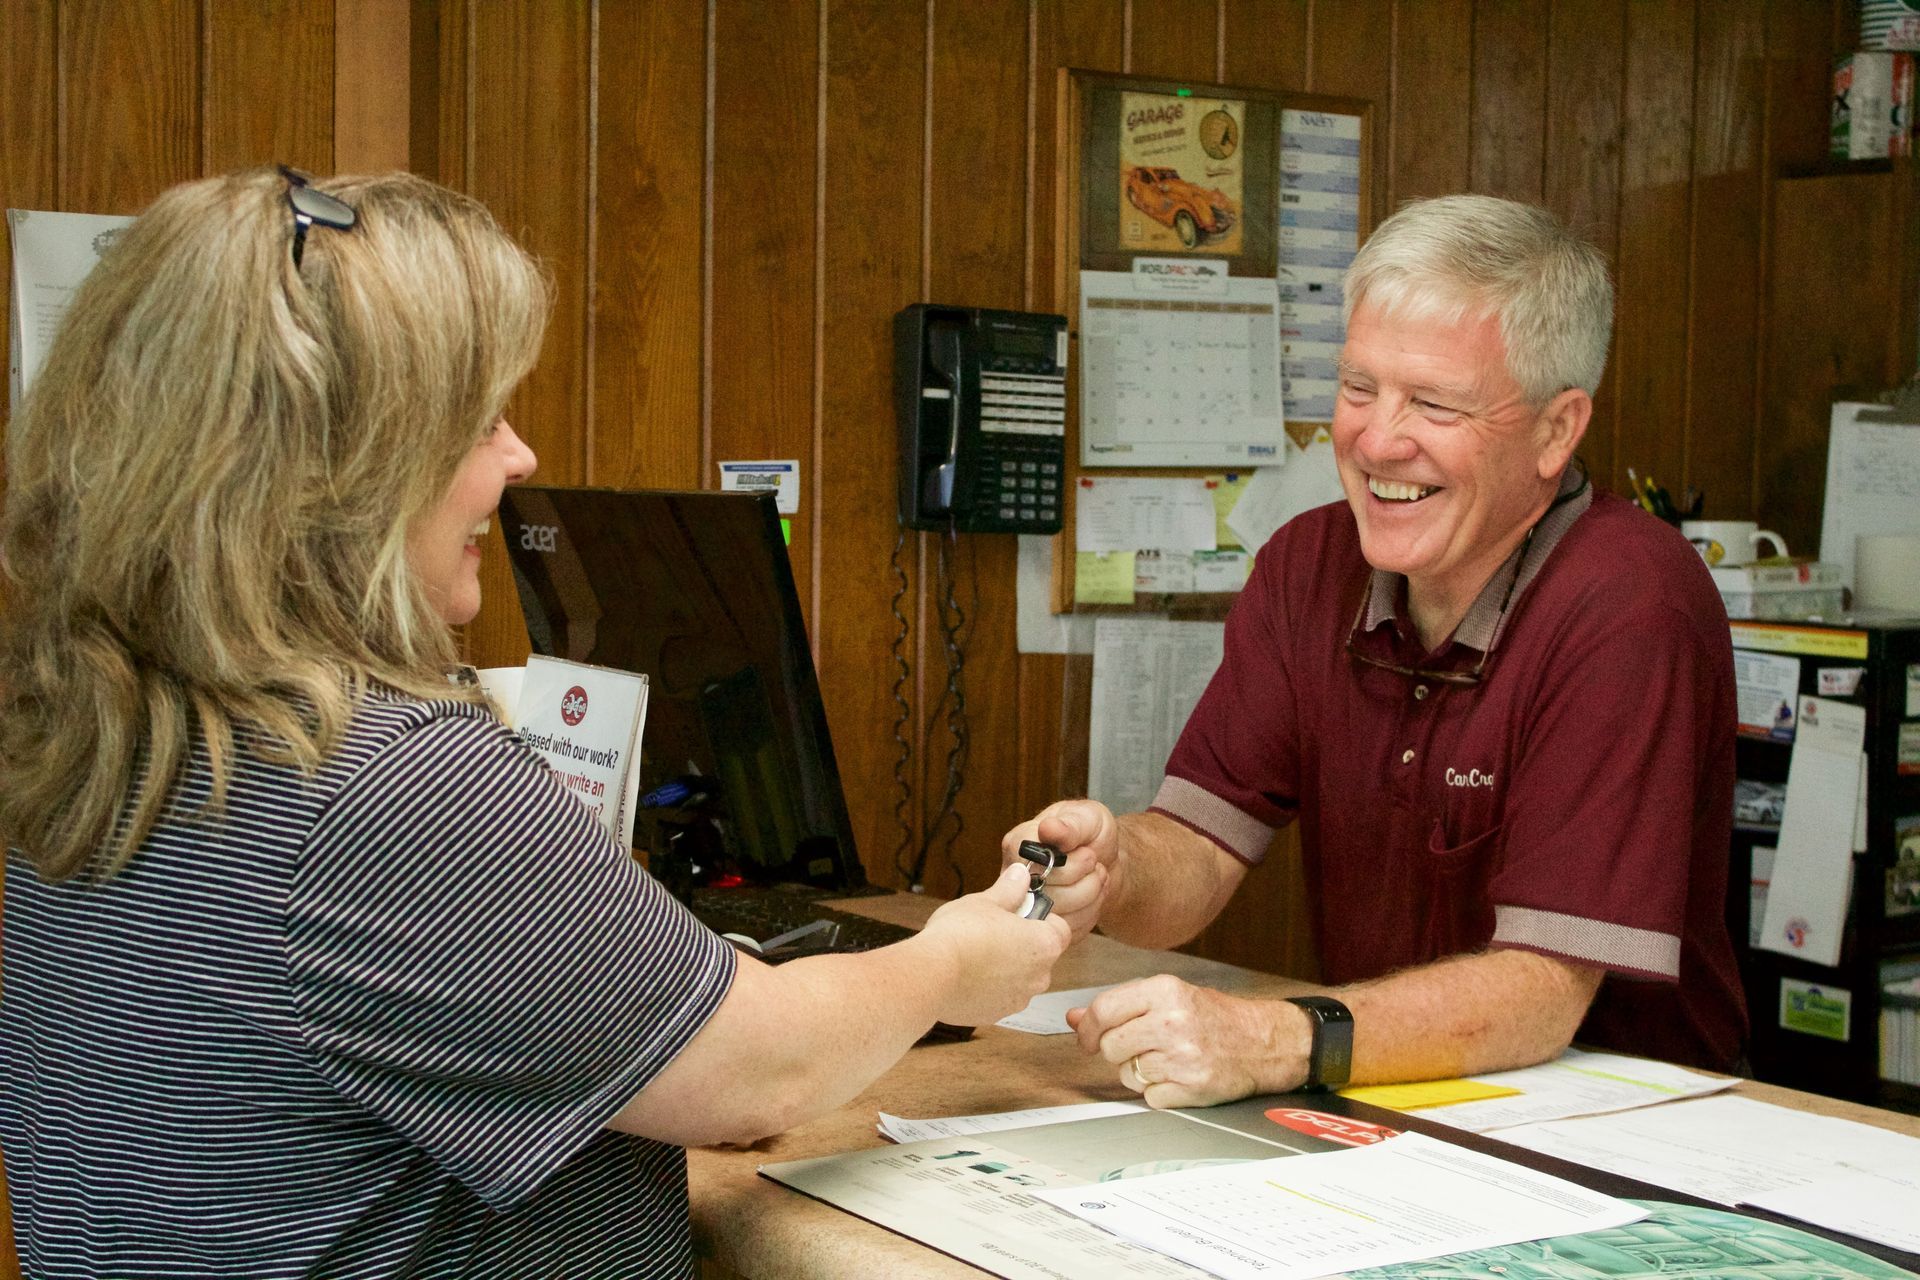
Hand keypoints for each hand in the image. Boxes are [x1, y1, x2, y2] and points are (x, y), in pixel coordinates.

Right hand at [919, 863, 1070, 1026]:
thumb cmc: (961, 935)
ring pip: (1019, 977)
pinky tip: (967, 972)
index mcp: (1045, 944)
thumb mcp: (985, 901)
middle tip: (993, 929)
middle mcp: (1039, 976)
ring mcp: (1018, 999)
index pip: (1059, 928)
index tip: (1019, 911)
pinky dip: (988, 987)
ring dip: (1005, 967)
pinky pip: (999, 996)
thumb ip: (1009, 889)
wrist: (932, 974)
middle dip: (1021, 943)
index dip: (1039, 917)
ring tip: (976, 952)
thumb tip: (1020, 875)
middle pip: (1039, 955)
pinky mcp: (996, 1014)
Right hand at [999, 799, 1118, 940]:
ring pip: (1058, 920)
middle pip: (1048, 897)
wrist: (1106, 859)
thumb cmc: (1093, 833)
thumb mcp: (1089, 818)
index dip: (1070, 867)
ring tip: (1097, 879)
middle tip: (1097, 867)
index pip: (1035, 868)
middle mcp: (1014, 877)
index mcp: (1018, 845)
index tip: (1089, 853)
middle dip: (1086, 884)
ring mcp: (1026, 904)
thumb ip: (1070, 824)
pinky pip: (1066, 934)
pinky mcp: (1042, 926)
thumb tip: (1049, 827)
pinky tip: (1093, 900)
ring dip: (1091, 900)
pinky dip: (1089, 918)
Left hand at [1067, 974, 1311, 1108]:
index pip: (1102, 1011)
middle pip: (1109, 1046)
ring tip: (1165, 1059)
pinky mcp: (1192, 1087)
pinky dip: (1159, 1092)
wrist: (1263, 1042)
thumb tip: (1073, 1018)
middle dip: (1116, 1051)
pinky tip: (1178, 1076)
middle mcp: (1172, 1022)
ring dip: (1138, 1072)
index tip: (1086, 1037)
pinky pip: (1150, 1097)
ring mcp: (1183, 1057)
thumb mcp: (1168, 997)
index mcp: (1164, 991)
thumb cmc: (1214, 1017)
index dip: (1087, 1029)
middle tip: (1137, 1047)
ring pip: (1127, 1074)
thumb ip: (1120, 1006)